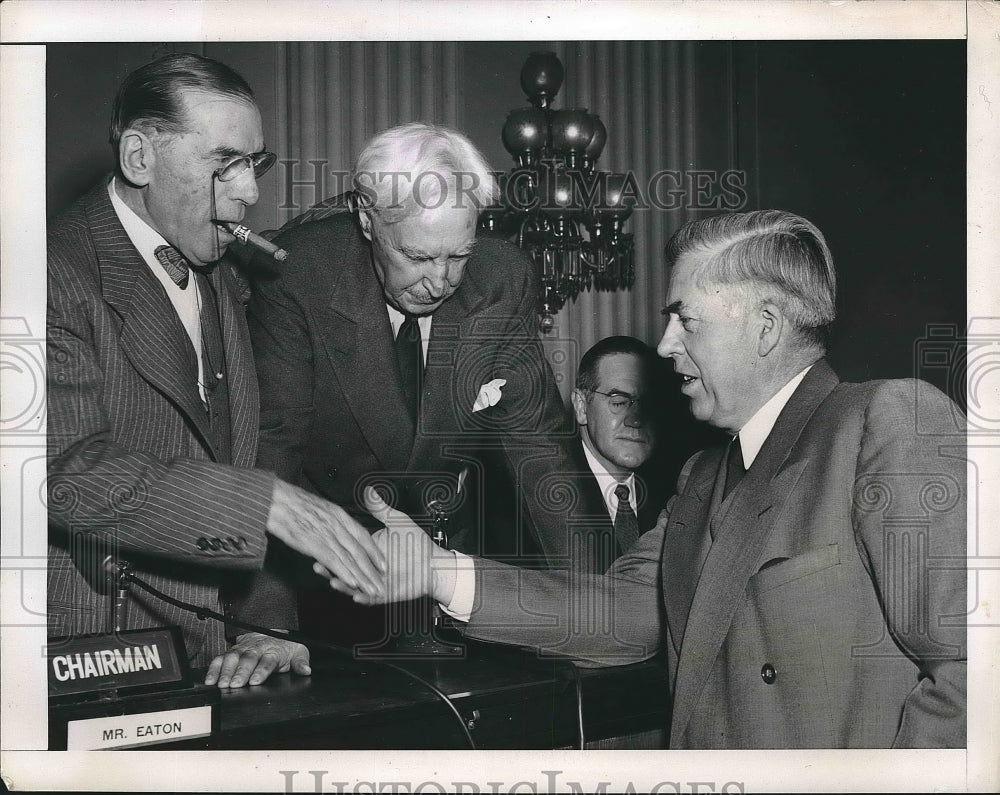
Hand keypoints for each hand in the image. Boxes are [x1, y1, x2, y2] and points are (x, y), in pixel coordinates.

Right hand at [204, 631, 309, 687]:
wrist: (270, 632)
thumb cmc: (284, 646)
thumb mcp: (298, 651)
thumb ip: (301, 662)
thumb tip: (306, 670)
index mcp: (273, 651)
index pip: (268, 660)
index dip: (261, 670)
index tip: (256, 680)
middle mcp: (256, 650)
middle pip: (248, 659)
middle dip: (241, 672)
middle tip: (236, 684)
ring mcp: (242, 650)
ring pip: (232, 658)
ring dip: (226, 671)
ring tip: (222, 684)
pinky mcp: (231, 652)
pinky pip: (220, 659)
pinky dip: (213, 669)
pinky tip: (210, 680)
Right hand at [266, 480, 384, 597]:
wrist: (275, 498)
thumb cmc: (292, 500)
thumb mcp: (319, 504)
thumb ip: (331, 517)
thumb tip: (337, 525)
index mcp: (338, 514)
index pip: (362, 535)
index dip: (374, 550)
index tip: (383, 563)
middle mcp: (336, 525)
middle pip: (359, 551)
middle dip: (372, 570)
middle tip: (383, 583)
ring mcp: (326, 535)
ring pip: (349, 559)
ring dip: (362, 577)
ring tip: (373, 589)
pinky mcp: (314, 543)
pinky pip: (332, 560)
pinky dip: (343, 572)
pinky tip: (351, 582)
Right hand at [316, 487, 456, 605]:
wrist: (433, 563)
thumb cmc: (417, 544)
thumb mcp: (397, 522)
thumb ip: (380, 509)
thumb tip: (369, 492)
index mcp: (369, 551)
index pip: (348, 549)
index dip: (334, 548)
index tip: (321, 543)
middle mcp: (369, 567)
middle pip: (346, 569)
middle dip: (330, 568)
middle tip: (317, 564)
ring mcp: (375, 582)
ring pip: (354, 585)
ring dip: (342, 584)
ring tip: (332, 580)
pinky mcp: (384, 595)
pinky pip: (371, 599)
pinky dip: (363, 598)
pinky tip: (356, 595)